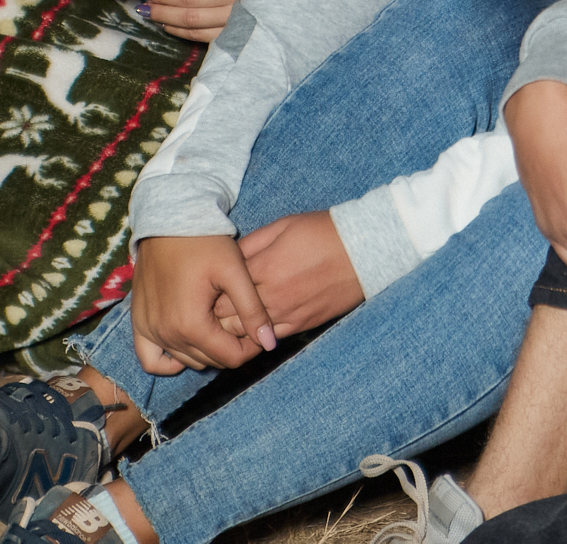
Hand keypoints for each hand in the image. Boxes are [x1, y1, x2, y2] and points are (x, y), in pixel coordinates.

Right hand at [130, 235, 275, 374]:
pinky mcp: (139, 323)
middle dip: (232, 347)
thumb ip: (252, 309)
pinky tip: (188, 343)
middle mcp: (167, 335)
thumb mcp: (235, 272)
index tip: (260, 327)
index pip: (230, 358)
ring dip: (207, 350)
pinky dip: (170, 359)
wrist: (168, 222)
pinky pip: (151, 359)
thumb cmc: (205, 243)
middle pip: (210, 361)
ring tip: (221, 322)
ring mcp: (149, 331)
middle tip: (243, 322)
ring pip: (187, 360)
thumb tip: (269, 344)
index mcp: (191, 325)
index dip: (252, 347)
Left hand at [211, 211, 363, 337]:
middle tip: (202, 308)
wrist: (364, 250)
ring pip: (244, 333)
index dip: (207, 291)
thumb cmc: (323, 231)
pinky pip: (269, 339)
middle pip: (226, 315)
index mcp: (265, 267)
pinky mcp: (302, 324)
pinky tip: (246, 331)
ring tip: (217, 324)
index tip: (202, 288)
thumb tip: (226, 258)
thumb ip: (250, 244)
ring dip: (229, 330)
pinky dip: (254, 338)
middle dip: (210, 313)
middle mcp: (273, 295)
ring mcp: (288, 313)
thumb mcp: (283, 226)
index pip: (221, 289)